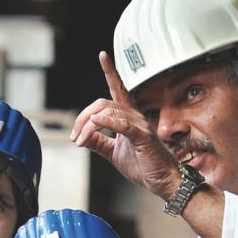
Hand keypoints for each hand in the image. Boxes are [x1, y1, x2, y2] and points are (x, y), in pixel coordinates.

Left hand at [70, 52, 182, 203]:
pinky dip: (106, 121)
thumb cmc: (145, 166)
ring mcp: (139, 125)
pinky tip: (95, 124)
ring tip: (80, 141)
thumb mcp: (114, 153)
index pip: (117, 89)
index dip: (110, 71)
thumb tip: (83, 136)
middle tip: (74, 136)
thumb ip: (99, 142)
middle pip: (102, 103)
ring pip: (107, 112)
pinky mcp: (143, 136)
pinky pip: (122, 123)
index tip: (103, 56)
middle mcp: (134, 116)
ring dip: (87, 126)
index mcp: (128, 118)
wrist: (163, 181)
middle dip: (82, 117)